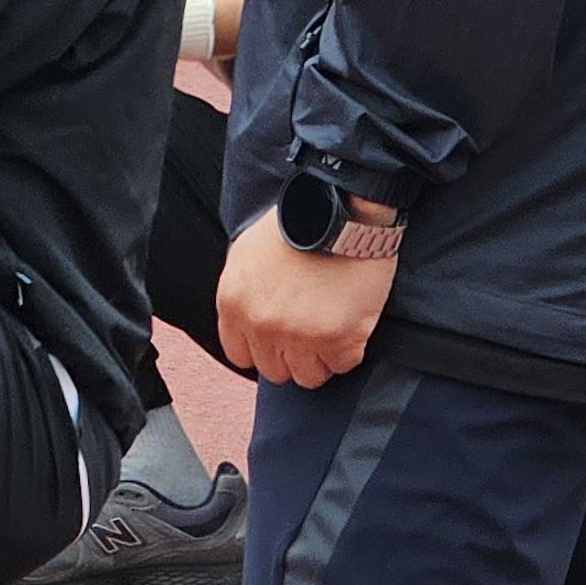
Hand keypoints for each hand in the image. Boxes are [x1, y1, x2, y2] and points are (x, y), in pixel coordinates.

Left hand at [217, 206, 401, 386]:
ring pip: (308, 377)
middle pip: (274, 371)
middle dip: (292, 354)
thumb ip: (244, 294)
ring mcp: (300, 336)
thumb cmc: (297, 223)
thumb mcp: (247, 253)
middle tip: (311, 332)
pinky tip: (352, 323)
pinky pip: (342, 366)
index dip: (262, 348)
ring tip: (332, 330)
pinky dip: (349, 350)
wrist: (341, 207)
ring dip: (321, 358)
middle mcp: (262, 325)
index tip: (279, 339)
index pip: (240, 354)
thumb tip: (249, 325)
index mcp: (234, 303)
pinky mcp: (339, 339)